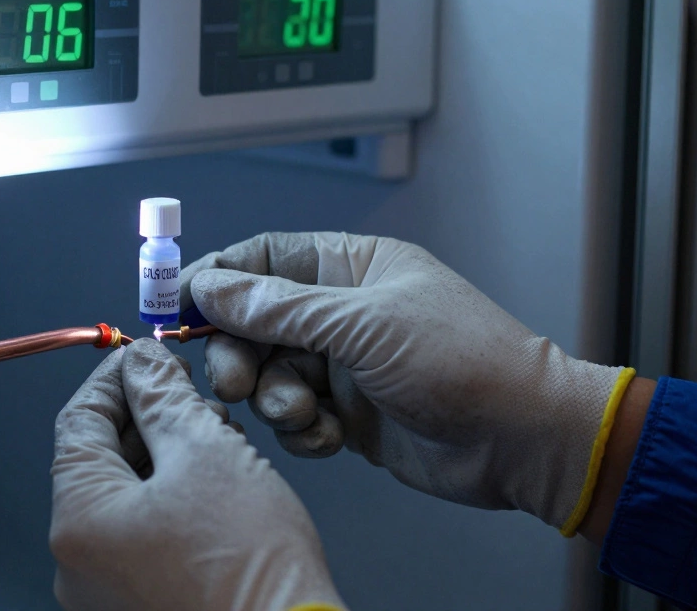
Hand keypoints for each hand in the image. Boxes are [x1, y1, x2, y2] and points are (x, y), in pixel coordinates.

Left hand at [50, 338, 344, 610]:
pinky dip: (171, 498)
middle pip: (99, 460)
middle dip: (147, 417)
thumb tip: (142, 362)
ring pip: (124, 496)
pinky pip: (141, 533)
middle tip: (192, 394)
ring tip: (218, 437)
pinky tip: (216, 482)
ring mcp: (105, 591)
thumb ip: (163, 397)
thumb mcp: (206, 451)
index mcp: (78, 520)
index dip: (116, 378)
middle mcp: (77, 563)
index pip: (78, 421)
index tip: (147, 357)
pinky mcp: (139, 604)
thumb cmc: (250, 566)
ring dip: (165, 456)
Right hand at [180, 233, 632, 532]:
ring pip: (271, 374)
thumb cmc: (459, 359)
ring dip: (276, 398)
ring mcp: (344, 365)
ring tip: (303, 413)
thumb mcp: (362, 324)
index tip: (177, 306)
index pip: (265, 258)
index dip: (218, 278)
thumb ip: (279, 308)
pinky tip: (331, 438)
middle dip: (239, 352)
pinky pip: (296, 417)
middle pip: (255, 322)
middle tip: (235, 382)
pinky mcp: (349, 414)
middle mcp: (342, 311)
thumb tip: (211, 286)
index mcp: (351, 267)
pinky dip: (303, 431)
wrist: (519, 437)